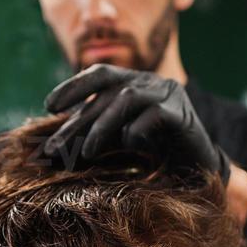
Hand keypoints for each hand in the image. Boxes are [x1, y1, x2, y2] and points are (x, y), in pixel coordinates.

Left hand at [41, 64, 228, 181]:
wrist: (196, 171)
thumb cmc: (154, 156)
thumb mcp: (117, 143)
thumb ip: (91, 137)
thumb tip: (51, 149)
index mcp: (134, 81)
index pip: (99, 74)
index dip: (73, 86)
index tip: (49, 106)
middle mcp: (151, 82)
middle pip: (108, 93)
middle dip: (78, 122)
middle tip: (55, 148)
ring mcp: (169, 95)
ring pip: (128, 98)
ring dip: (103, 126)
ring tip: (86, 153)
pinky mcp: (184, 114)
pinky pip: (154, 116)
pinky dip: (137, 130)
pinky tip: (131, 145)